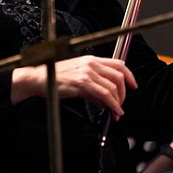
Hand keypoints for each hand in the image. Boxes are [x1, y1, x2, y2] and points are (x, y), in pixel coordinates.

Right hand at [11, 55, 137, 120]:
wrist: (38, 78)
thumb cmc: (55, 78)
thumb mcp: (78, 77)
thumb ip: (94, 87)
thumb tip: (106, 100)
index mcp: (92, 59)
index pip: (119, 64)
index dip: (129, 76)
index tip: (133, 86)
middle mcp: (92, 63)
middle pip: (119, 76)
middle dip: (124, 93)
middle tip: (121, 105)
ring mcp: (88, 72)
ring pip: (113, 87)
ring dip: (118, 102)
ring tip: (117, 112)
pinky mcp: (83, 83)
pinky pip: (105, 94)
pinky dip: (113, 104)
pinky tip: (114, 111)